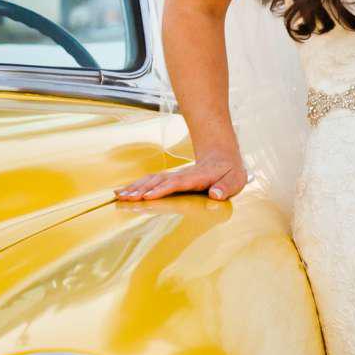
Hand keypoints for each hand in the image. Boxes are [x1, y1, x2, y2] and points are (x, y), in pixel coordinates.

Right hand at [115, 148, 246, 202]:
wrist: (222, 156)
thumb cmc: (229, 172)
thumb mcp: (235, 180)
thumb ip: (226, 187)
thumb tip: (216, 195)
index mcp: (197, 177)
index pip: (177, 183)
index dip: (162, 189)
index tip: (148, 196)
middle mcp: (182, 175)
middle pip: (158, 181)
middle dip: (141, 190)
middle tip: (125, 198)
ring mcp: (174, 176)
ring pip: (151, 180)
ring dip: (135, 187)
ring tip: (118, 196)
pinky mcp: (170, 178)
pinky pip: (150, 181)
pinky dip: (135, 186)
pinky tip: (122, 192)